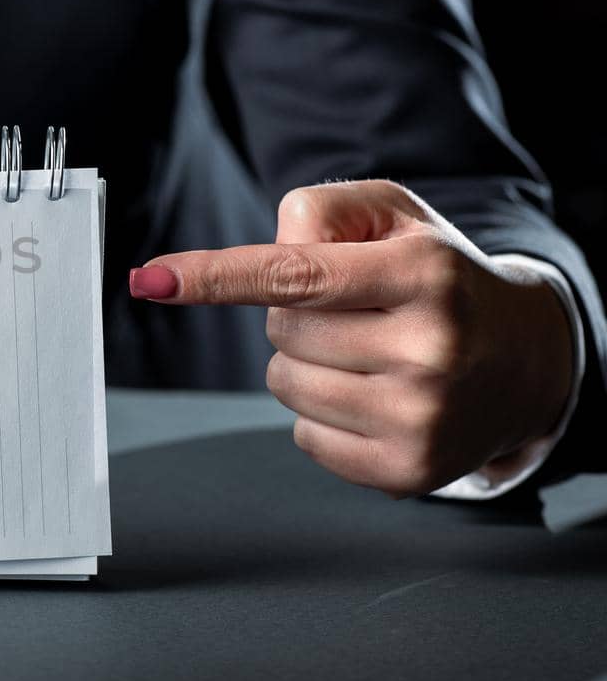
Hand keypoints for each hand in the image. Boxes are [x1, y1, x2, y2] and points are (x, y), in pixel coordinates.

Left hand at [129, 180, 572, 495]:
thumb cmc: (438, 277)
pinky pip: (304, 439)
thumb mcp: (392, 216)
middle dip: (298, 316)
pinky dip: (322, 417)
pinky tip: (376, 397)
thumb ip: (319, 211)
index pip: (294, 274)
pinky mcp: (408, 470)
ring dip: (307, 366)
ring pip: (285, 385)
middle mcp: (428, 347)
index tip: (153, 279)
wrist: (527, 357)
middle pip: (279, 330)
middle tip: (358, 313)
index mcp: (422, 273)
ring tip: (370, 354)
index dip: (216, 276)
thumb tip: (260, 252)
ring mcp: (420, 416)